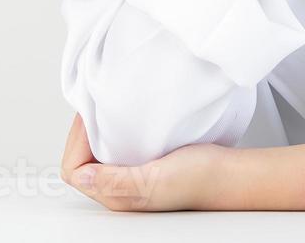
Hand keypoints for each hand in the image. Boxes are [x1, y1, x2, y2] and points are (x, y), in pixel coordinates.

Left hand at [61, 112, 230, 211]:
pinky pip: (114, 149)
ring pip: (96, 154)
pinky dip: (111, 133)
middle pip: (80, 161)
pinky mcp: (143, 166)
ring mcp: (131, 177)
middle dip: (81, 134)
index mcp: (118, 196)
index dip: (76, 141)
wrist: (230, 174)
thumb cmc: (200, 178)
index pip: (74, 169)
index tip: (91, 118)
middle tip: (93, 108)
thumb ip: (119, 181)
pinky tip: (122, 121)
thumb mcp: (157, 178)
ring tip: (104, 111)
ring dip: (95, 132)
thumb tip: (82, 175)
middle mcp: (120, 189)